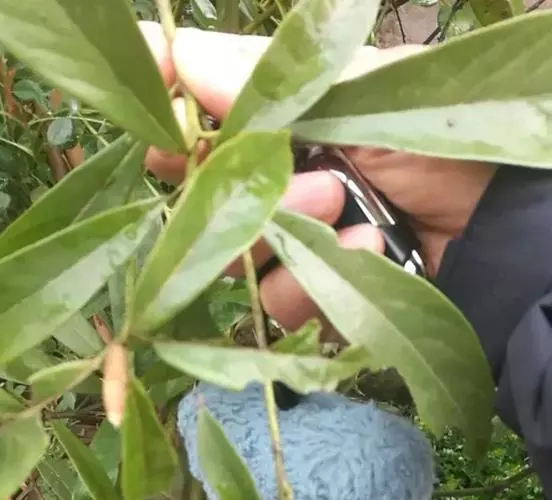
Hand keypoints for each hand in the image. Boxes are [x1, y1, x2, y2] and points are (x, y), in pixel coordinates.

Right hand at [140, 22, 495, 332]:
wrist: (498, 227)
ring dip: (290, 229)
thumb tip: (177, 52)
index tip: (158, 132)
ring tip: (343, 206)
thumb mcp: (357, 94)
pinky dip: (319, 280)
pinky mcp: (314, 292)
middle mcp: (279, 184)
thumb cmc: (436, 142)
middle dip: (240, 187)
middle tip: (296, 167)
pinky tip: (368, 250)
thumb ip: (268, 77)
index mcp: (283, 129)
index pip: (203, 127)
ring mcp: (294, 241)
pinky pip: (280, 300)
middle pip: (209, 198)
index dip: (174, 129)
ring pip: (239, 253)